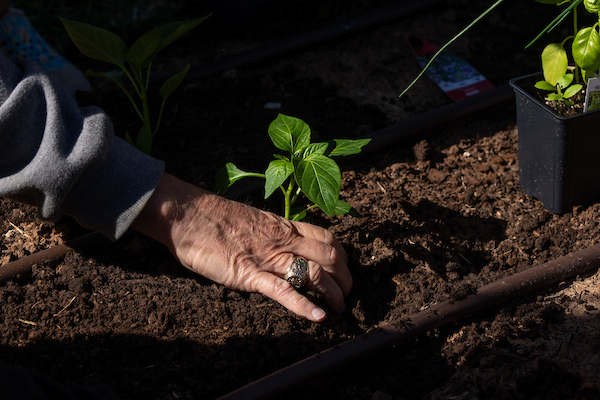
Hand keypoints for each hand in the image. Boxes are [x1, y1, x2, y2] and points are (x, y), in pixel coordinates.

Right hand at [131, 173, 351, 321]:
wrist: (188, 215)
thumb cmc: (214, 218)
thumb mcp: (252, 221)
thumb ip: (270, 233)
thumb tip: (281, 246)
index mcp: (284, 226)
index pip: (327, 237)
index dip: (342, 255)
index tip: (344, 269)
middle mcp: (283, 240)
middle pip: (330, 256)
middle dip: (345, 278)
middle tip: (347, 294)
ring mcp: (268, 257)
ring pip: (315, 273)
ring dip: (333, 294)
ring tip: (339, 309)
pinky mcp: (250, 274)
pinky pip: (283, 290)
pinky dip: (304, 306)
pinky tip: (318, 317)